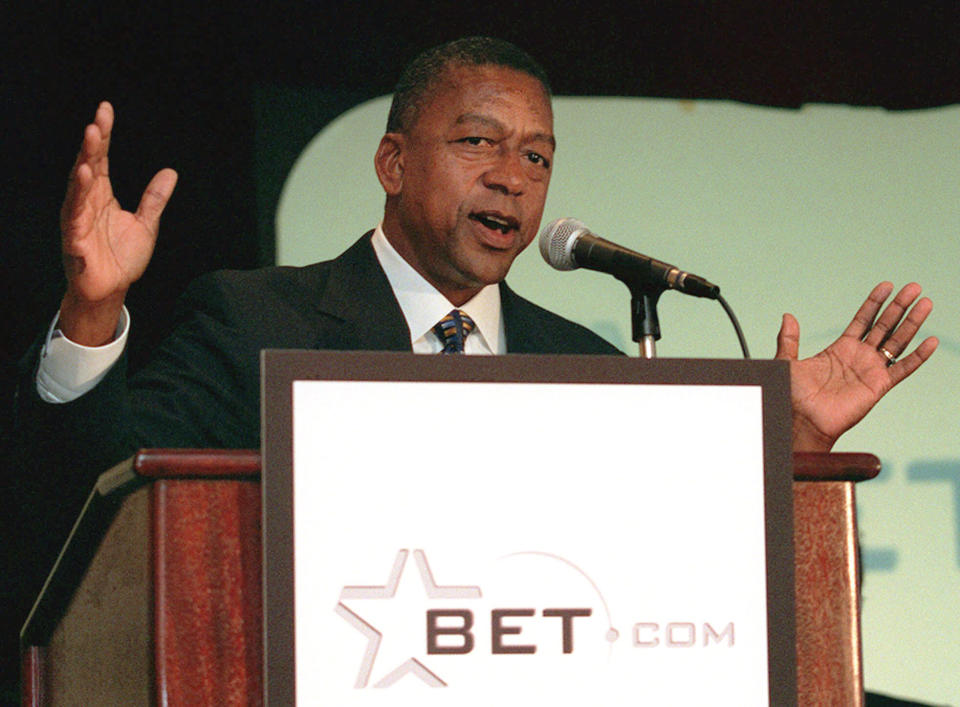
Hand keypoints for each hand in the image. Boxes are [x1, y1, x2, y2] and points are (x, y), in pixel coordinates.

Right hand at [59, 101, 177, 344]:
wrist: (111, 290)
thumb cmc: (121, 258)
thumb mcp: (146, 224)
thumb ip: (155, 199)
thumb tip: (171, 172)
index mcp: (102, 196)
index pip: (102, 159)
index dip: (105, 136)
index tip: (106, 110)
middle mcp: (87, 202)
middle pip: (89, 165)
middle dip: (94, 142)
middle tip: (99, 119)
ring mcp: (78, 218)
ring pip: (79, 184)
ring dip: (85, 159)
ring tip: (92, 136)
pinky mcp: (74, 237)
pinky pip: (75, 212)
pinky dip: (79, 193)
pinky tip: (84, 175)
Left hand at [776, 282, 937, 451]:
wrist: (802, 420)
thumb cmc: (793, 395)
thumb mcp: (787, 362)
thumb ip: (789, 339)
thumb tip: (788, 316)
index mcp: (841, 348)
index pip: (863, 320)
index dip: (875, 302)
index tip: (887, 285)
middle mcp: (860, 357)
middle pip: (885, 326)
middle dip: (899, 306)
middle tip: (914, 287)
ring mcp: (871, 370)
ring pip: (897, 342)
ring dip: (912, 323)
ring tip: (926, 303)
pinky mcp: (879, 386)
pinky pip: (903, 369)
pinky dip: (918, 357)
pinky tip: (931, 341)